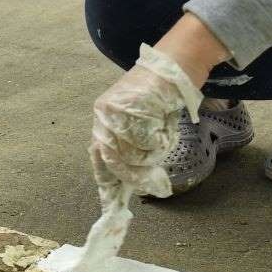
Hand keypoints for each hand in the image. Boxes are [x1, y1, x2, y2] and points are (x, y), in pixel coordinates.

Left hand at [89, 43, 201, 201]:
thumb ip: (129, 152)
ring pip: (134, 155)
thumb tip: (130, 186)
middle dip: (137, 175)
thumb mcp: (137, 126)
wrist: (172, 67)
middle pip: (115, 161)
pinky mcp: (133, 108)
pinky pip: (149, 142)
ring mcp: (116, 111)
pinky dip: (162, 140)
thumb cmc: (158, 99)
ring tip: (162, 136)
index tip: (115, 204)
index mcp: (102, 120)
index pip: (99, 158)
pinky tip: (164, 122)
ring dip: (153, 154)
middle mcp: (103, 116)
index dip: (108, 183)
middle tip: (157, 183)